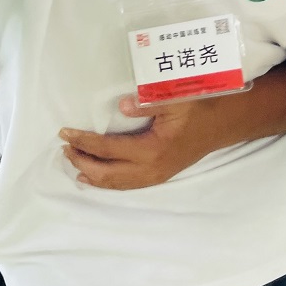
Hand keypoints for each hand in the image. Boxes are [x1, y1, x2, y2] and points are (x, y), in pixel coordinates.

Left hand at [61, 95, 216, 189]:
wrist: (221, 125)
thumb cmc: (198, 109)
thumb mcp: (176, 99)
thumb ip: (148, 103)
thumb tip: (120, 107)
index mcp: (152, 149)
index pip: (108, 149)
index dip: (84, 141)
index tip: (64, 133)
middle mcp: (151, 169)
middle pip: (106, 173)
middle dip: (81, 161)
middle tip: (64, 147)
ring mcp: (155, 176)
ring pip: (115, 183)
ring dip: (91, 174)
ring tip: (73, 162)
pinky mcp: (158, 177)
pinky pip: (126, 185)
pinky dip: (106, 182)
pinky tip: (94, 179)